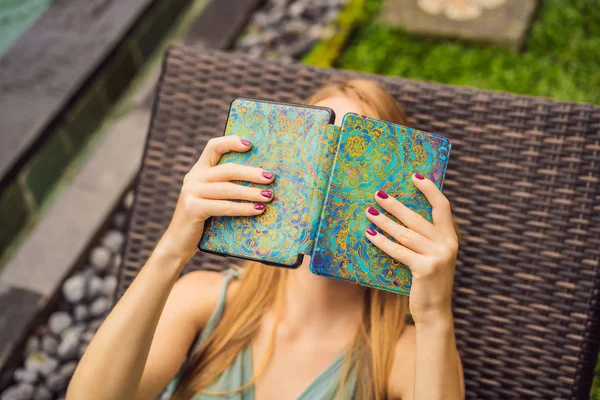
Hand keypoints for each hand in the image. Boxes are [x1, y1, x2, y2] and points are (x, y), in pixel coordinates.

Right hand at [158, 136, 274, 262]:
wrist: (178, 243)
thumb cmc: (203, 219)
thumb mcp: (212, 198)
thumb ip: (226, 186)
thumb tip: (262, 181)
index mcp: (199, 170)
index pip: (213, 147)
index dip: (231, 142)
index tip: (251, 145)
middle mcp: (193, 177)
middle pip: (227, 169)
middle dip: (251, 173)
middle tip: (271, 177)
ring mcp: (191, 192)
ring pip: (227, 188)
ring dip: (251, 192)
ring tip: (269, 196)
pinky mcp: (192, 208)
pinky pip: (224, 206)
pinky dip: (243, 208)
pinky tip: (258, 210)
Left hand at [364, 173, 457, 325]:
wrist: (435, 312)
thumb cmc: (428, 282)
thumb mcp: (433, 257)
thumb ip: (425, 239)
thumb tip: (400, 218)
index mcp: (450, 237)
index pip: (442, 206)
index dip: (429, 190)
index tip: (415, 176)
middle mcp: (447, 244)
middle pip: (417, 218)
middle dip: (395, 205)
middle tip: (378, 194)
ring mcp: (437, 256)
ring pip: (405, 233)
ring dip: (384, 221)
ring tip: (369, 212)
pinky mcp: (425, 268)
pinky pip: (398, 251)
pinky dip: (382, 242)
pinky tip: (370, 235)